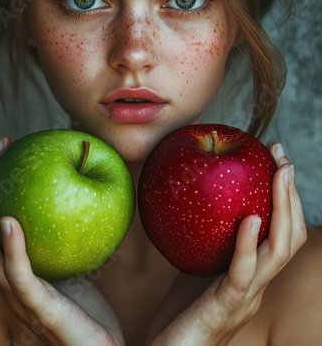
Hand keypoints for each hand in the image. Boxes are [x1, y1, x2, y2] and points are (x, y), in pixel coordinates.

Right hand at [0, 139, 123, 345]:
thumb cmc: (88, 310)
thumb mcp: (73, 261)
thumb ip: (65, 235)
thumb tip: (80, 191)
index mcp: (11, 266)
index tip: (4, 149)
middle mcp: (6, 278)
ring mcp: (17, 294)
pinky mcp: (38, 307)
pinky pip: (17, 276)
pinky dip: (10, 247)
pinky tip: (10, 220)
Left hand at [148, 143, 306, 345]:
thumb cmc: (180, 312)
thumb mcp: (195, 265)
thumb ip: (204, 239)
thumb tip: (195, 199)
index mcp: (252, 273)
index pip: (280, 231)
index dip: (284, 196)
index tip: (275, 159)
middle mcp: (257, 283)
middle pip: (289, 235)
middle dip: (289, 193)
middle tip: (281, 157)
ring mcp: (245, 297)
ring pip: (277, 251)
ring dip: (282, 210)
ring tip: (278, 175)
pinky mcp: (224, 307)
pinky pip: (242, 274)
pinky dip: (248, 244)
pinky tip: (249, 219)